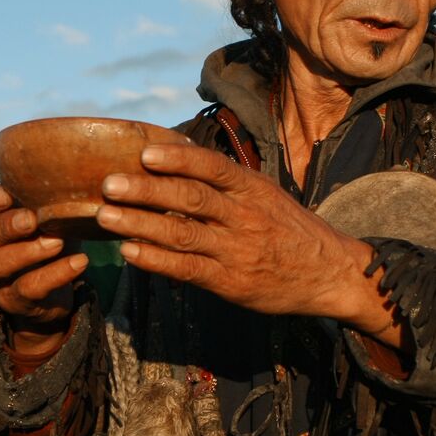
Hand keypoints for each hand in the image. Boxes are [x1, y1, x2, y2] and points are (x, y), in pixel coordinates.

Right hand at [0, 185, 87, 339]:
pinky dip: (55, 274)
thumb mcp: (51, 216)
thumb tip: (80, 164)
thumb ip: (52, 196)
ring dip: (27, 251)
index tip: (6, 195)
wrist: (54, 292)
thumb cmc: (52, 240)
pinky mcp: (15, 299)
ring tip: (58, 241)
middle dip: (8, 226)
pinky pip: (29, 287)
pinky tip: (79, 261)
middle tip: (33, 219)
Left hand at [95, 143, 399, 339]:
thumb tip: (178, 155)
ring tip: (105, 216)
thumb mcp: (266, 195)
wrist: (329, 273)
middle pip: (190, 199)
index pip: (212, 167)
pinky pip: (187, 269)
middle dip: (146, 190)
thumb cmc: (290, 229)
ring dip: (140, 224)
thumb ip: (227, 182)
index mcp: (252, 189)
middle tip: (108, 184)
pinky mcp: (230, 282)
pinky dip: (156, 260)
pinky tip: (130, 252)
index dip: (178, 159)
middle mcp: (243, 216)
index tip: (144, 153)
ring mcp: (236, 250)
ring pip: (182, 234)